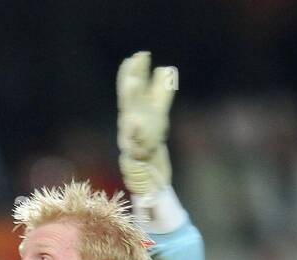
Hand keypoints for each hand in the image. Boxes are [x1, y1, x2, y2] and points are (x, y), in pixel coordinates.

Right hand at [116, 51, 175, 194]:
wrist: (146, 167)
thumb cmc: (151, 139)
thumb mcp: (158, 112)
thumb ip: (161, 92)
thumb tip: (167, 69)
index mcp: (138, 110)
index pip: (135, 87)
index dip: (136, 71)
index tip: (141, 55)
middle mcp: (132, 120)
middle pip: (130, 96)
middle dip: (131, 78)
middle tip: (135, 60)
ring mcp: (131, 135)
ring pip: (129, 114)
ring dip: (130, 99)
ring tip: (133, 82)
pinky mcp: (133, 151)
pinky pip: (132, 141)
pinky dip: (134, 132)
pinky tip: (136, 121)